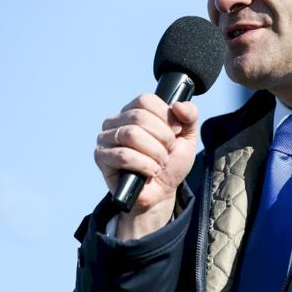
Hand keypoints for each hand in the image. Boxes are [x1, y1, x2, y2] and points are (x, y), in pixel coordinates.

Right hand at [94, 93, 197, 238]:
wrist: (162, 191)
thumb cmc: (171, 161)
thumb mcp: (187, 136)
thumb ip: (190, 115)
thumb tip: (178, 105)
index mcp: (135, 110)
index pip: (145, 100)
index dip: (165, 116)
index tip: (176, 131)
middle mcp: (116, 121)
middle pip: (139, 117)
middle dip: (162, 137)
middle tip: (167, 152)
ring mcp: (106, 138)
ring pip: (131, 134)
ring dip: (154, 152)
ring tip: (160, 162)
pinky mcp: (101, 158)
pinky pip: (123, 156)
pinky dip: (144, 164)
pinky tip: (151, 171)